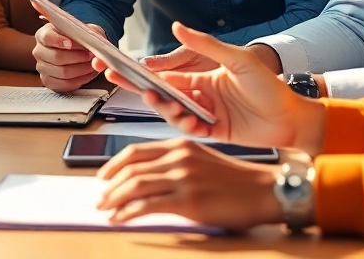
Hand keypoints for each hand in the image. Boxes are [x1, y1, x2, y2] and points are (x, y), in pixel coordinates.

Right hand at [32, 22, 103, 92]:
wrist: (77, 51)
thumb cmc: (78, 39)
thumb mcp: (84, 30)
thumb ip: (88, 35)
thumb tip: (94, 47)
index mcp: (44, 34)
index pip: (47, 37)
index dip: (58, 41)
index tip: (70, 43)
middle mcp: (39, 51)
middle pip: (56, 57)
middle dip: (77, 57)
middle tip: (90, 55)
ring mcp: (42, 68)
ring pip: (62, 72)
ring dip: (81, 69)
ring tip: (91, 65)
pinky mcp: (48, 82)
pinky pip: (64, 84)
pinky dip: (79, 80)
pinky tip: (88, 74)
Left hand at [96, 139, 281, 230]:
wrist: (264, 190)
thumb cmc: (237, 181)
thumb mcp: (203, 162)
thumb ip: (176, 165)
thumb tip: (150, 181)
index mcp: (181, 145)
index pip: (136, 151)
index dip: (114, 164)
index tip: (103, 177)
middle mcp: (178, 157)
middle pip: (131, 168)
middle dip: (110, 185)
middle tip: (100, 199)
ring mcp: (183, 177)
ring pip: (134, 185)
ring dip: (114, 199)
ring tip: (106, 211)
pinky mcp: (188, 199)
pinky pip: (147, 205)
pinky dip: (128, 213)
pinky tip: (120, 219)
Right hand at [103, 21, 325, 152]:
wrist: (291, 115)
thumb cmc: (269, 85)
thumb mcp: (237, 59)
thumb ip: (206, 45)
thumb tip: (178, 27)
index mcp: (202, 77)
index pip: (166, 74)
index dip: (143, 72)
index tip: (120, 66)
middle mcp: (200, 96)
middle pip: (163, 94)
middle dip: (140, 88)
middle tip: (116, 81)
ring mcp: (206, 115)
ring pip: (174, 112)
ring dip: (166, 108)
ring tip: (163, 102)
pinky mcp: (214, 132)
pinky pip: (192, 129)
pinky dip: (188, 125)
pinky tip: (191, 119)